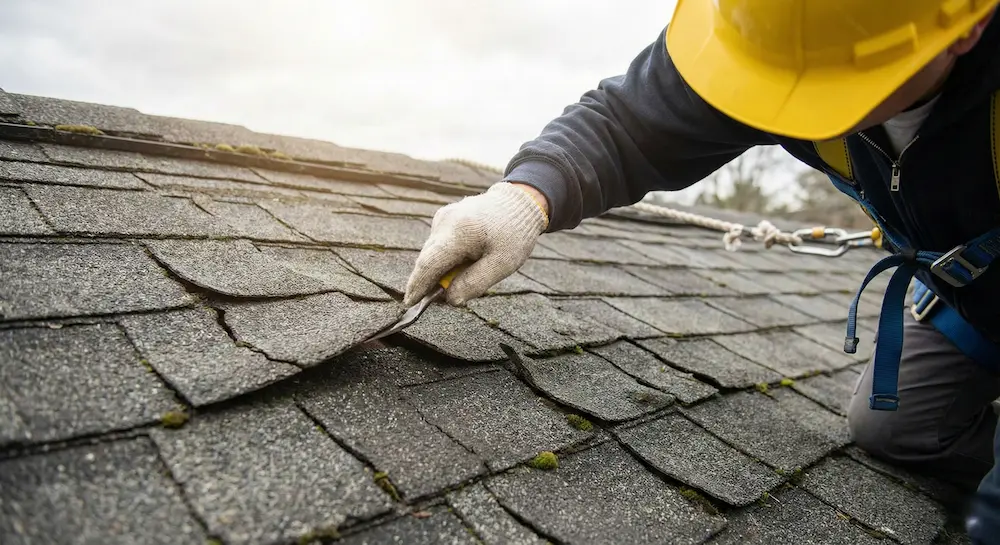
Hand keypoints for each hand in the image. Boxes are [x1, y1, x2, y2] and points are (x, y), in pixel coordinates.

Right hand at [403, 182, 548, 305]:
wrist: (519, 201)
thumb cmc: (514, 234)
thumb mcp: (502, 264)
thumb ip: (474, 283)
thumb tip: (450, 299)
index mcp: (459, 233)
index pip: (429, 264)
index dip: (418, 286)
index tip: (410, 303)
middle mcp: (445, 222)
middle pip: (427, 259)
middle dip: (431, 281)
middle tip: (443, 298)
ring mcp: (443, 217)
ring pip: (433, 252)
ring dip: (443, 269)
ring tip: (470, 269)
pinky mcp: (444, 216)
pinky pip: (439, 244)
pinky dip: (447, 257)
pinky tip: (468, 258)